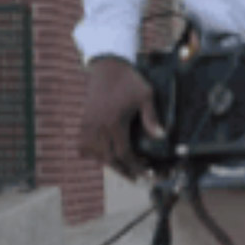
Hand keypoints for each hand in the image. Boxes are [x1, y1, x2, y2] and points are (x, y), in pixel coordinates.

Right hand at [76, 55, 164, 179]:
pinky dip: (91, 152)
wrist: (107, 66)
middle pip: (107, 158)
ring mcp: (88, 124)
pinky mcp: (84, 120)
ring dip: (107, 163)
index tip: (145, 174)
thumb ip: (152, 118)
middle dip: (122, 170)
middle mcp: (98, 126)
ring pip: (93, 153)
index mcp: (114, 122)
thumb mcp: (145, 96)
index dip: (134, 166)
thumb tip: (161, 137)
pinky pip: (83, 143)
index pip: (123, 153)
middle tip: (135, 177)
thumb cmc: (129, 81)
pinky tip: (103, 154)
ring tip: (122, 167)